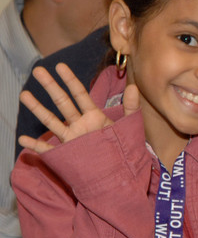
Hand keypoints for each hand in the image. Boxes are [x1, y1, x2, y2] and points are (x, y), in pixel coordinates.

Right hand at [16, 63, 140, 153]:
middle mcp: (79, 125)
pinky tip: (23, 139)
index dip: (70, 80)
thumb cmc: (123, 147)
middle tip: (38, 70)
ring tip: (24, 95)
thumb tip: (134, 87)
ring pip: (51, 121)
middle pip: (62, 102)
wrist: (120, 170)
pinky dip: (35, 146)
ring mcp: (71, 138)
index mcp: (93, 116)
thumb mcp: (129, 126)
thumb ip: (132, 107)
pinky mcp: (67, 153)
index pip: (80, 94)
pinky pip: (48, 149)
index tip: (60, 66)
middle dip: (51, 87)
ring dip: (37, 109)